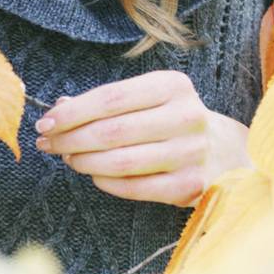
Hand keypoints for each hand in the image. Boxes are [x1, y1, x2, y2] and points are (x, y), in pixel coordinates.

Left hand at [33, 69, 251, 208]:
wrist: (227, 152)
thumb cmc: (173, 120)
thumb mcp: (148, 98)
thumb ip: (107, 102)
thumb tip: (59, 108)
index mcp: (172, 85)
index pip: (111, 97)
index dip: (73, 112)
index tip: (46, 122)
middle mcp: (185, 116)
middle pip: (112, 130)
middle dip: (71, 139)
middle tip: (48, 144)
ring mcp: (191, 153)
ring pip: (121, 161)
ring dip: (85, 162)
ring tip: (68, 159)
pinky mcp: (191, 185)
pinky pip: (136, 188)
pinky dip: (107, 183)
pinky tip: (94, 176)